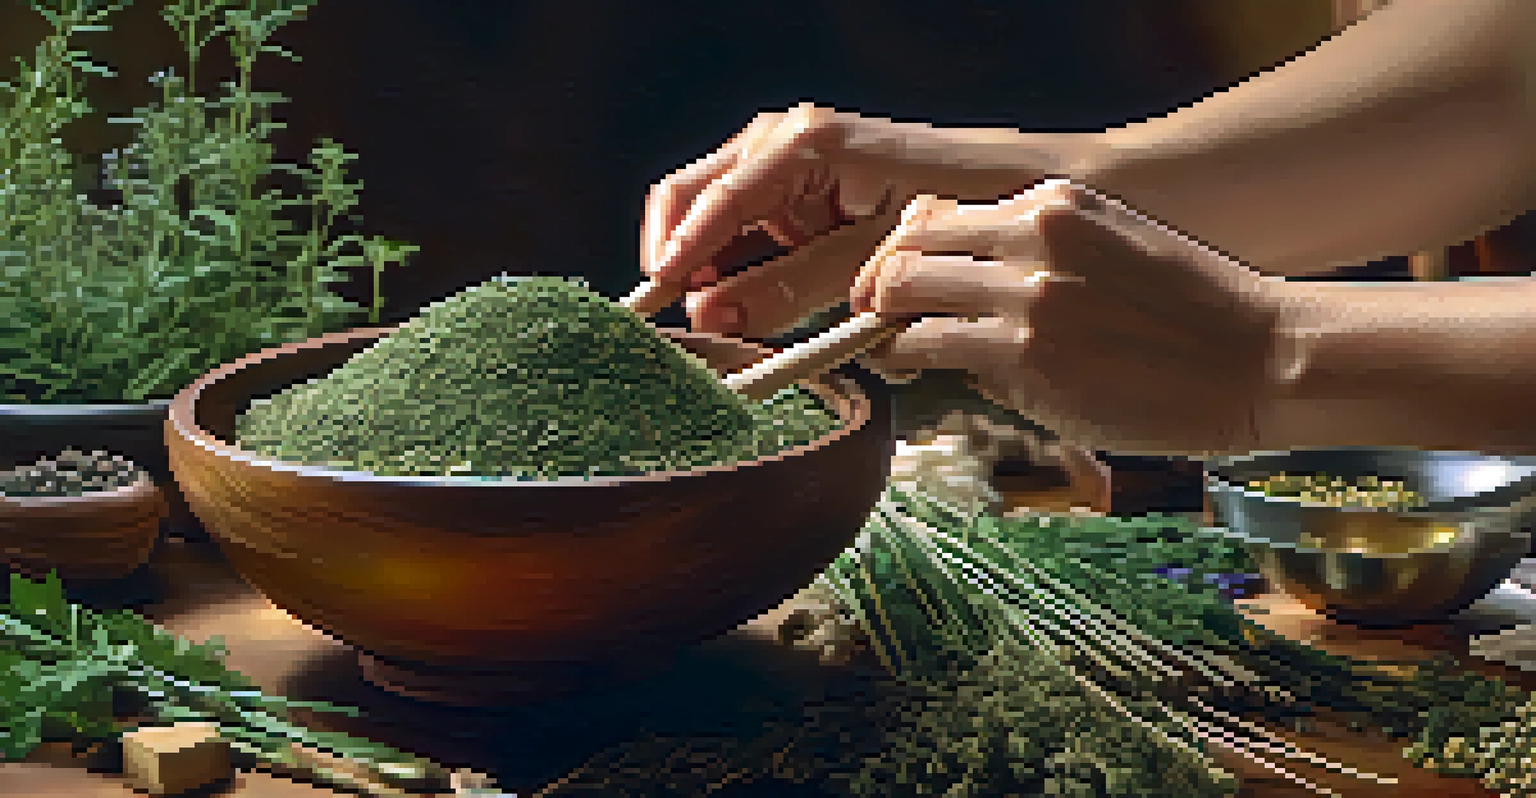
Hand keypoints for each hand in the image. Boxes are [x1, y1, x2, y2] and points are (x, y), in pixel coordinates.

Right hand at [643, 103, 1093, 337]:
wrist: (1027, 189)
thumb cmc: (961, 211)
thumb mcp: (874, 260)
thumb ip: (792, 287)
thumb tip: (713, 313)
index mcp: (806, 144)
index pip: (716, 196)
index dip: (681, 252)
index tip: (660, 301)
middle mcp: (787, 143)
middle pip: (695, 195)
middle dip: (683, 256)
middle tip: (685, 319)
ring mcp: (791, 168)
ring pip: (716, 216)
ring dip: (714, 268)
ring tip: (725, 321)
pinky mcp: (803, 194)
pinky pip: (750, 230)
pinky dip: (743, 268)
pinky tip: (757, 304)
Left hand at [857, 181, 1294, 456]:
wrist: (1262, 358)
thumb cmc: (1192, 312)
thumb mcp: (1112, 241)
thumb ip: (1035, 248)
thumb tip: (955, 276)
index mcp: (1053, 202)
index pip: (933, 211)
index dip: (900, 249)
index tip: (892, 281)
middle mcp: (1032, 237)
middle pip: (904, 250)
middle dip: (877, 289)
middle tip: (873, 320)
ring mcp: (1027, 297)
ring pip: (905, 301)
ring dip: (887, 331)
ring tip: (889, 354)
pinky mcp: (1027, 359)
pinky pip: (935, 352)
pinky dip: (914, 364)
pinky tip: (921, 374)